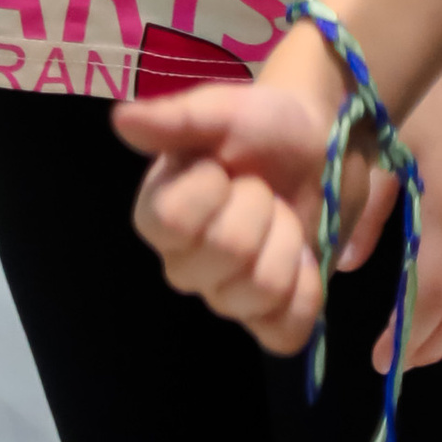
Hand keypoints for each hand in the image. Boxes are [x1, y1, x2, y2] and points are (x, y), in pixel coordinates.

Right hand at [119, 38, 353, 355]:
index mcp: (160, 214)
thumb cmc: (261, 128)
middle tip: (261, 186)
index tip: (221, 164)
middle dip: (258, 206)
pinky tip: (301, 257)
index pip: (171, 221)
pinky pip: (285, 331)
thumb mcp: (221, 110)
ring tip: (282, 215)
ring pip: (261, 289)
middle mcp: (185, 265)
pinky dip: (305, 288)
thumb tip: (121, 121)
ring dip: (286, 239)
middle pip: (227, 252)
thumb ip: (174, 119)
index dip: (209, 188)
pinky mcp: (269, 322)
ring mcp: (227, 298)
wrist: (320, 145)